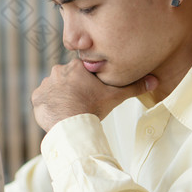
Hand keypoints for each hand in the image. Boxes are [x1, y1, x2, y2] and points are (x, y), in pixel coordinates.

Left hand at [32, 59, 157, 131]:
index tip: (90, 93)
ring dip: (59, 96)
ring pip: (54, 88)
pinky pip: (42, 99)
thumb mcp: (116, 96)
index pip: (82, 70)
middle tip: (81, 102)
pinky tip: (58, 113)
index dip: (87, 82)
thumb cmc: (93, 108)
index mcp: (76, 66)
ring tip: (69, 109)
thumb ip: (134, 87)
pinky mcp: (36, 97)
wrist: (71, 124)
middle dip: (72, 88)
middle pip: (67, 78)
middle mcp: (58, 71)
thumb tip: (154, 81)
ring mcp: (45, 84)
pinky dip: (48, 105)